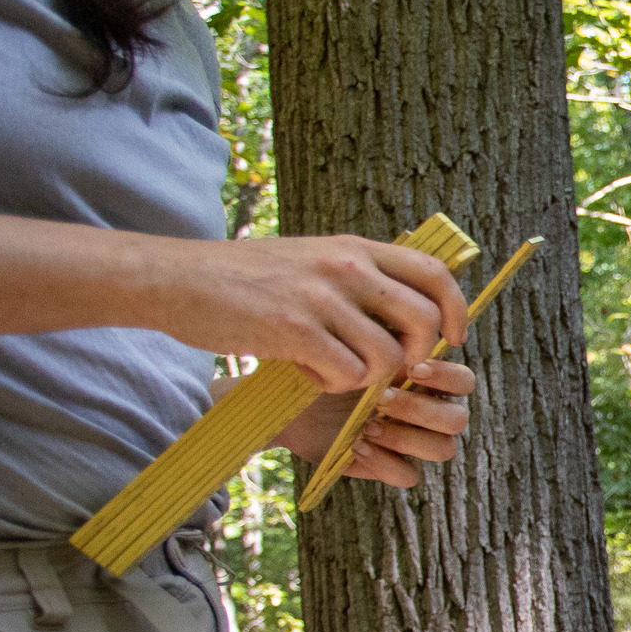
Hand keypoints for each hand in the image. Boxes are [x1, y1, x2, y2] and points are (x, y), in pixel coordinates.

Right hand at [155, 235, 469, 390]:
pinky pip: (347, 373)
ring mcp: (321, 297)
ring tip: (331, 367)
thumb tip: (405, 308)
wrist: (175, 278)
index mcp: (355, 248)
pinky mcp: (294, 328)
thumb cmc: (242, 277)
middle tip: (385, 369)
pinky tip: (306, 372)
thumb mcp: (310, 258)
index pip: (435, 273)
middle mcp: (346, 266)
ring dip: (367, 376)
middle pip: (423, 321)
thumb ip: (356, 276)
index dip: (455, 311)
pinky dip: (333, 383)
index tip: (452, 340)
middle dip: (415, 357)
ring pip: (388, 356)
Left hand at [267, 357, 476, 486]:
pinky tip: (356, 446)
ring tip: (367, 426)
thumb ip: (387, 339)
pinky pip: (409, 475)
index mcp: (426, 380)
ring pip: (443, 449)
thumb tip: (410, 341)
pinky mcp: (387, 467)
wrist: (286, 395)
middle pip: (458, 420)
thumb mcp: (354, 342)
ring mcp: (409, 442)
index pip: (464, 383)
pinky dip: (384, 462)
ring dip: (406, 437)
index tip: (412, 369)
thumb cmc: (322, 362)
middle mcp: (425, 412)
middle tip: (381, 399)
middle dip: (420, 410)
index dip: (447, 378)